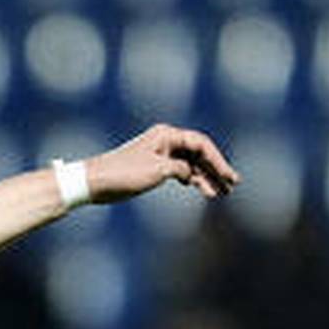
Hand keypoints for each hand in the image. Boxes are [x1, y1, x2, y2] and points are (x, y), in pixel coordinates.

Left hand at [86, 123, 240, 201]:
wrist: (96, 182)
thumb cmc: (124, 173)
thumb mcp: (157, 170)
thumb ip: (181, 169)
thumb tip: (191, 174)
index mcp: (167, 135)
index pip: (201, 144)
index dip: (218, 160)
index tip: (229, 177)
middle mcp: (166, 141)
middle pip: (199, 153)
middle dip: (216, 169)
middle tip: (232, 185)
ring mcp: (162, 153)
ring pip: (191, 164)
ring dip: (206, 178)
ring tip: (221, 193)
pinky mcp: (156, 166)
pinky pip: (181, 172)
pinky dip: (192, 181)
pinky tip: (203, 190)